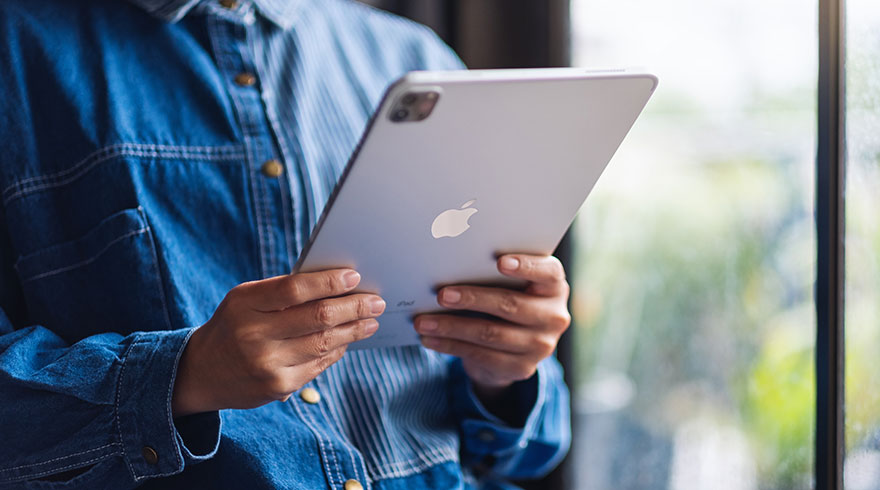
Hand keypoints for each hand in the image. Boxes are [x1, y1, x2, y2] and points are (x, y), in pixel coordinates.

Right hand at [172, 269, 384, 415]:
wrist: (202, 372)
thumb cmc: (234, 324)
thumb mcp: (246, 300)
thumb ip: (283, 291)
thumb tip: (336, 283)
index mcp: (245, 304)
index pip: (295, 289)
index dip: (328, 282)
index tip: (355, 276)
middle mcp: (254, 335)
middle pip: (317, 318)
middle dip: (354, 307)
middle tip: (376, 301)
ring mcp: (267, 364)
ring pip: (324, 343)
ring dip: (354, 330)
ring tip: (370, 321)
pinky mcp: (279, 387)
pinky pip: (319, 364)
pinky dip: (338, 350)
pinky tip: (348, 340)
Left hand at [414, 254, 570, 398]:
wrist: (516, 344)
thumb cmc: (507, 296)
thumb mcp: (510, 283)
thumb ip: (493, 272)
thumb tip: (451, 261)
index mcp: (554, 286)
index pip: (547, 272)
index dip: (525, 266)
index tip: (499, 261)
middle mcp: (554, 316)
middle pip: (511, 305)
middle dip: (472, 299)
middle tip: (441, 295)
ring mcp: (541, 346)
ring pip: (490, 334)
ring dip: (451, 327)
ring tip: (423, 322)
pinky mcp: (522, 368)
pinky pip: (481, 355)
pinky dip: (450, 346)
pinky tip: (430, 339)